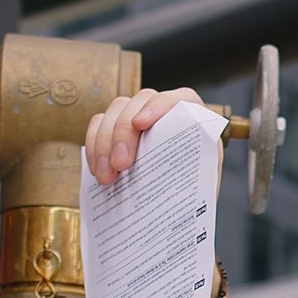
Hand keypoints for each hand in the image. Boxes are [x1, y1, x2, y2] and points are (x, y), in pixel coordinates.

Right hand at [83, 86, 203, 184]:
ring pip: (116, 111)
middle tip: (120, 164)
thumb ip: (194, 179)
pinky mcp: (117, 126)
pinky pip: (99, 124)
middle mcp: (166, 110)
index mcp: (194, 118)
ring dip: (105, 142)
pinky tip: (97, 170)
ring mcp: (139, 114)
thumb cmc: (195, 189)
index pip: (179, 99)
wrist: (181, 198)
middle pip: (140, 103)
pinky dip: (95, 146)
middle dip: (124, 132)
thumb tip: (178, 194)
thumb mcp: (202, 186)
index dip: (158, 107)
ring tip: (106, 176)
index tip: (140, 124)